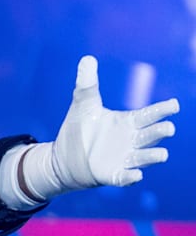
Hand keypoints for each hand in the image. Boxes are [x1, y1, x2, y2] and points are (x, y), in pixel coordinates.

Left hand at [52, 55, 178, 188]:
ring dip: (152, 157)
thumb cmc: (78, 130)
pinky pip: (124, 177)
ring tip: (162, 154)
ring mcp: (123, 159)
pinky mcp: (111, 175)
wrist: (61, 158)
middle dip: (160, 132)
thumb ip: (87, 84)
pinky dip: (130, 177)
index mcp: (127, 122)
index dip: (161, 110)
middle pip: (150, 135)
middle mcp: (130, 141)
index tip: (174, 104)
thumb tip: (87, 59)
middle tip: (168, 127)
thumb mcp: (83, 105)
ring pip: (143, 158)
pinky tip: (136, 176)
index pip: (149, 115)